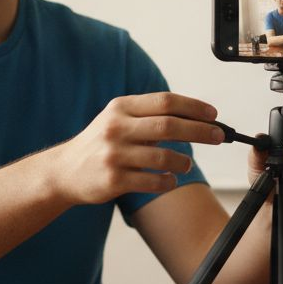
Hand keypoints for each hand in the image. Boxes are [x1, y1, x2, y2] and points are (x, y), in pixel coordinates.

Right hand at [51, 92, 222, 205]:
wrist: (64, 171)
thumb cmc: (99, 143)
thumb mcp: (117, 119)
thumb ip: (148, 114)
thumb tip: (193, 115)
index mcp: (121, 107)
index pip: (165, 101)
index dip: (194, 107)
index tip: (213, 115)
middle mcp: (116, 128)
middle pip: (169, 126)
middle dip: (199, 131)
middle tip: (218, 136)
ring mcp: (114, 155)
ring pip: (163, 157)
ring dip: (183, 161)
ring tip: (187, 164)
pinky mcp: (113, 180)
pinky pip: (152, 181)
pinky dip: (167, 181)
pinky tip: (170, 180)